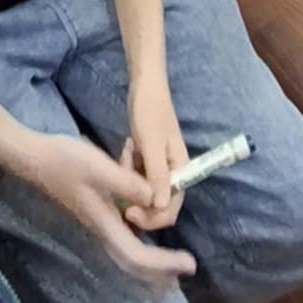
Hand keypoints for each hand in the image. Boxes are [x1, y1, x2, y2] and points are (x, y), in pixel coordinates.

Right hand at [26, 133, 195, 286]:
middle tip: (187, 267)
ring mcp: (98, 223)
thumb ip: (128, 184)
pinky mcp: (96, 214)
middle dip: (161, 269)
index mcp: (105, 224)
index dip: (165, 263)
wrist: (35, 158)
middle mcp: (103, 230)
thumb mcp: (99, 167)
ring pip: (128, 253)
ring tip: (174, 258)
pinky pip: (123, 238)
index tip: (190, 262)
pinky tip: (147, 231)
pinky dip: (141, 244)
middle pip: (134, 263)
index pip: (139, 256)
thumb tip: (156, 199)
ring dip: (152, 260)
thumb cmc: (65, 161)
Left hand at [123, 74, 187, 232]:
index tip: (128, 212)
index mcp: (181, 170)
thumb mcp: (151, 144)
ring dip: (131, 178)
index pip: (170, 209)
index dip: (151, 217)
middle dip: (137, 196)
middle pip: (156, 203)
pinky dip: (129, 167)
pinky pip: (138, 175)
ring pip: (144, 189)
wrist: (145, 85)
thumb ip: (157, 176)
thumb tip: (161, 208)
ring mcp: (160, 166)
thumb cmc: (150, 111)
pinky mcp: (149, 159)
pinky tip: (128, 146)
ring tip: (127, 151)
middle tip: (121, 175)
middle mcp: (173, 172)